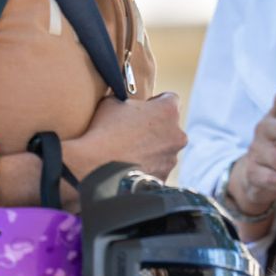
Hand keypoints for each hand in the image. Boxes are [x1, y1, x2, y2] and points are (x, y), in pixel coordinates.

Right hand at [70, 91, 185, 180]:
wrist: (97, 168)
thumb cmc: (104, 132)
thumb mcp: (111, 103)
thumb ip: (126, 101)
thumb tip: (124, 105)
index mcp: (168, 111)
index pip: (171, 99)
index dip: (157, 101)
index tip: (145, 107)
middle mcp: (177, 134)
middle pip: (170, 126)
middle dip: (156, 126)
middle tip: (133, 131)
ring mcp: (172, 158)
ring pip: (165, 149)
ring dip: (152, 148)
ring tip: (129, 151)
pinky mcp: (164, 177)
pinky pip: (157, 168)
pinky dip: (147, 166)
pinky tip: (129, 166)